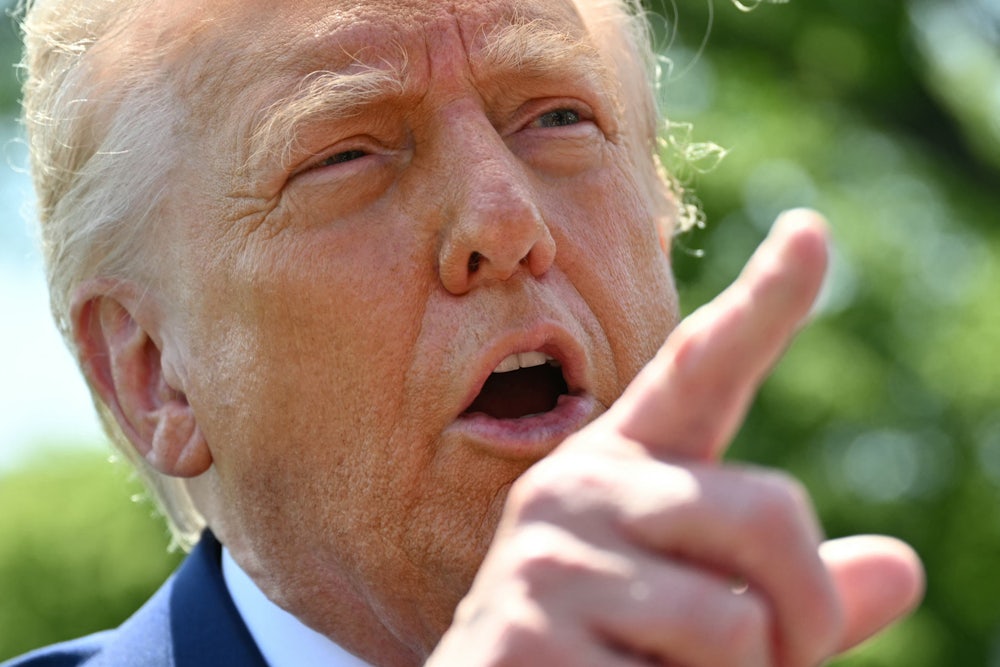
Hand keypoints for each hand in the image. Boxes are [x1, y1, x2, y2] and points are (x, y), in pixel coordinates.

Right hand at [430, 210, 923, 665]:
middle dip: (806, 610)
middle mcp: (581, 487)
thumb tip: (904, 566)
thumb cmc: (615, 653)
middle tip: (780, 656)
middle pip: (771, 512)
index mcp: (626, 467)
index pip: (699, 369)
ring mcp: (547, 556)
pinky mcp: (526, 631)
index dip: (763, 302)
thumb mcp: (708, 610)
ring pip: (734, 621)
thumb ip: (795, 589)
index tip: (810, 231)